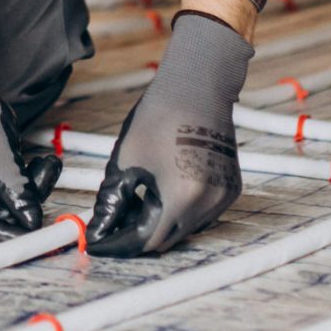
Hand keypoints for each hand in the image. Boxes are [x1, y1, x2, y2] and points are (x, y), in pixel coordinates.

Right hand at [0, 43, 61, 244]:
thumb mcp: (0, 155)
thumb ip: (17, 192)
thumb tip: (33, 222)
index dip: (9, 236)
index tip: (37, 238)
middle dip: (25, 203)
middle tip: (51, 190)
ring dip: (27, 187)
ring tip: (49, 165)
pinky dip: (19, 178)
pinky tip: (41, 163)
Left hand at [86, 11, 253, 256]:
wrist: (196, 87)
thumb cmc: (159, 118)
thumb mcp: (126, 159)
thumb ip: (113, 200)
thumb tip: (99, 228)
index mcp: (181, 197)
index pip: (147, 240)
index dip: (119, 243)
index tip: (99, 243)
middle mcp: (209, 204)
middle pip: (168, 237)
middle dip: (138, 234)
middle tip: (111, 225)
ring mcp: (224, 197)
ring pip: (186, 227)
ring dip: (161, 222)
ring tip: (134, 204)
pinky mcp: (231, 188)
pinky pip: (202, 213)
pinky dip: (181, 210)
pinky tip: (161, 193)